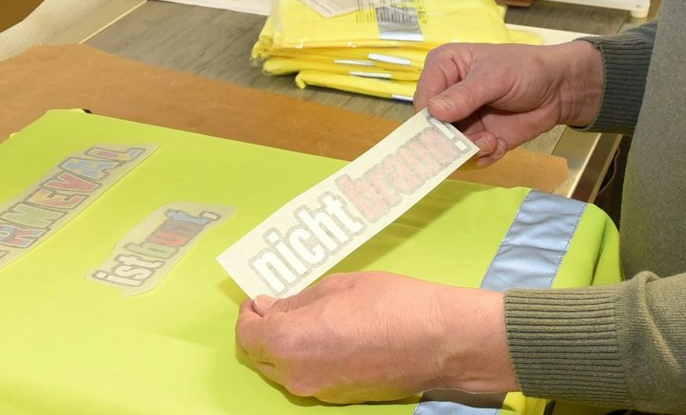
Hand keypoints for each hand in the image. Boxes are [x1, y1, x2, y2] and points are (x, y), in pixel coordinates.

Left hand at [235, 271, 514, 402]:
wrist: (439, 341)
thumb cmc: (391, 304)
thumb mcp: (336, 287)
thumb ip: (296, 301)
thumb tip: (271, 308)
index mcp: (288, 342)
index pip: (246, 335)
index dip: (249, 315)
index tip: (260, 300)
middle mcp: (296, 375)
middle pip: (261, 356)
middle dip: (265, 331)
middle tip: (282, 307)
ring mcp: (318, 391)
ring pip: (284, 370)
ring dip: (286, 346)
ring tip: (310, 319)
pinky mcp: (339, 398)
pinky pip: (309, 377)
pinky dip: (308, 358)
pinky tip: (330, 338)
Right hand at [414, 40, 603, 166]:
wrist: (559, 90)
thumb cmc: (526, 70)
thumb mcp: (496, 77)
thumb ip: (466, 95)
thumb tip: (433, 110)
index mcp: (444, 68)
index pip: (423, 99)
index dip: (429, 119)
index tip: (446, 132)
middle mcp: (446, 95)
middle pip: (431, 128)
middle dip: (451, 141)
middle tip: (476, 142)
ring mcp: (461, 120)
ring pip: (448, 147)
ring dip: (469, 150)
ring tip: (492, 142)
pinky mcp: (476, 139)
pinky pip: (468, 158)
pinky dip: (483, 156)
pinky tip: (499, 145)